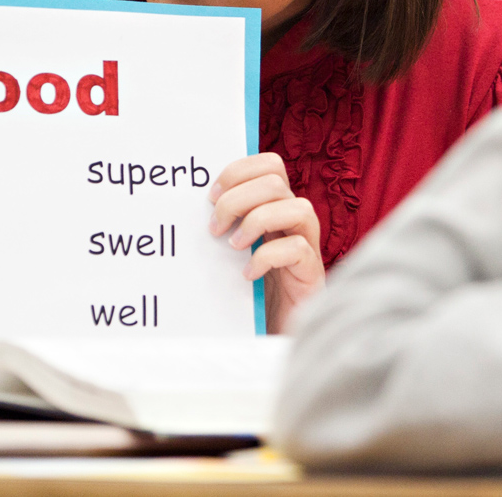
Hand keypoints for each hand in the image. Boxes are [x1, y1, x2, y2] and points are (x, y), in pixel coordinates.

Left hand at [209, 152, 323, 331]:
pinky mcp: (312, 275)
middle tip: (215, 227)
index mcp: (276, 207)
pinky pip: (298, 249)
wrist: (272, 336)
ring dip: (257, 221)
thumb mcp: (233, 251)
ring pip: (297, 207)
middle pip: (276, 180)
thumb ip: (224, 226)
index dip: (239, 171)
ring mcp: (308, 246)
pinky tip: (248, 274)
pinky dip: (267, 256)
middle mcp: (295, 221)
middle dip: (238, 198)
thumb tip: (189, 206)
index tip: (211, 196)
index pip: (269, 165)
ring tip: (233, 246)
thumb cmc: (248, 291)